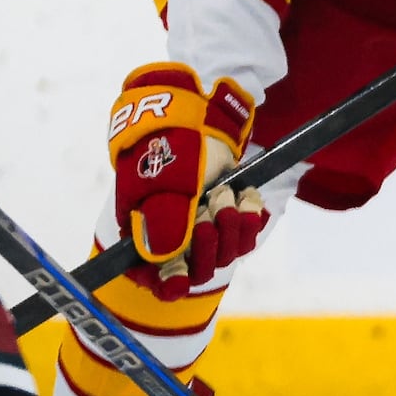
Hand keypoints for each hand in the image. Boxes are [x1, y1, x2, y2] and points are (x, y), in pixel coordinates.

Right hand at [107, 63, 265, 298]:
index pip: (155, 277)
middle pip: (197, 269)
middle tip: (205, 212)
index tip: (178, 281)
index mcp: (147, 232)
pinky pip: (245, 236)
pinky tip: (245, 197)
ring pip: (224, 254)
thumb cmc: (170, 147)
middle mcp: (176, 235)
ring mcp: (203, 225)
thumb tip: (168, 275)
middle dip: (206, 243)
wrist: (197, 112)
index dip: (168, 282)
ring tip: (223, 194)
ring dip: (228, 225)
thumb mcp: (164, 185)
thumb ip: (165, 229)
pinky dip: (248, 218)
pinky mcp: (228, 214)